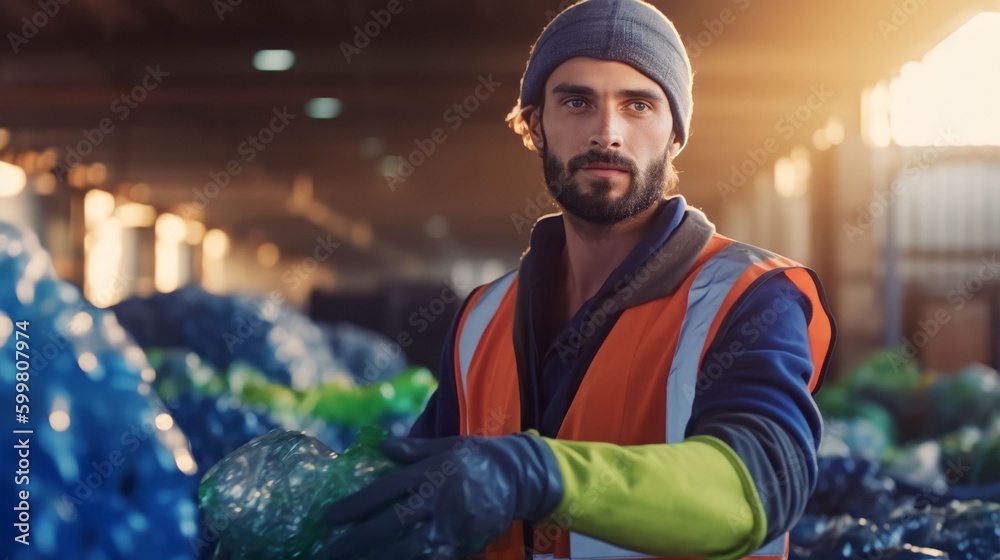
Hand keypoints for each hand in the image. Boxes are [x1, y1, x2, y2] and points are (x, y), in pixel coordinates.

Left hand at [324, 434, 562, 559]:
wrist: (521, 477)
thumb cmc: (478, 457)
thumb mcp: (447, 445)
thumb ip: (413, 449)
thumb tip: (381, 446)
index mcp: (433, 470)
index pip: (387, 489)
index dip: (357, 504)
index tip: (330, 517)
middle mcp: (442, 498)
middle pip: (395, 522)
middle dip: (361, 538)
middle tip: (332, 549)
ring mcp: (455, 524)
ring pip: (412, 548)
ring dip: (383, 558)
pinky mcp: (467, 543)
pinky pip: (435, 558)